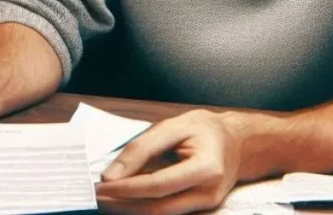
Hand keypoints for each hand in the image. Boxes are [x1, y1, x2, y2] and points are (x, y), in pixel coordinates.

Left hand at [95, 110, 244, 214]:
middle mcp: (208, 194)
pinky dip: (141, 206)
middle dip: (122, 205)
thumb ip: (141, 149)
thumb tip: (111, 175)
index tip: (99, 186)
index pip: (157, 186)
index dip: (126, 189)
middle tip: (93, 197)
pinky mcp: (199, 209)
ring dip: (129, 209)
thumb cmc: (204, 129)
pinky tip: (122, 199)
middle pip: (158, 209)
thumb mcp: (172, 126)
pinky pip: (166, 211)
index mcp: (206, 169)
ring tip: (104, 198)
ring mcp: (206, 205)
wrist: (238, 142)